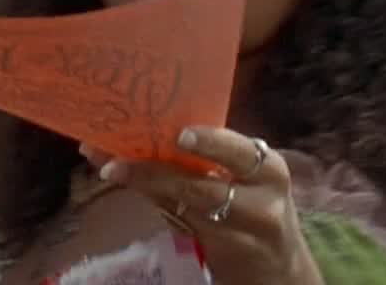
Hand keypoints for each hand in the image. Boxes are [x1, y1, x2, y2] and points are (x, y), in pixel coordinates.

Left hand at [89, 128, 320, 284]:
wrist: (275, 265)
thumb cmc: (256, 203)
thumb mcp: (250, 177)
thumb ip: (215, 153)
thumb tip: (156, 119)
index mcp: (269, 170)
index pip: (240, 154)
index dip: (211, 143)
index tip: (180, 135)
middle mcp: (260, 203)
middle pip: (202, 187)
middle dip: (154, 172)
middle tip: (115, 160)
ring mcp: (240, 234)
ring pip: (184, 206)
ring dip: (143, 185)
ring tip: (110, 168)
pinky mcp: (220, 254)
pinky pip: (180, 223)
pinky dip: (152, 202)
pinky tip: (128, 186)